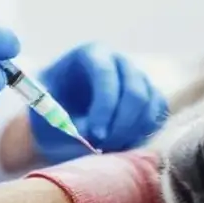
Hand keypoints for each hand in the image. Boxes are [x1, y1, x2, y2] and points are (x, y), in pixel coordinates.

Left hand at [29, 43, 167, 164]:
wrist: (60, 113)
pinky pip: (157, 115)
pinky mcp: (149, 96)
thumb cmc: (50, 108)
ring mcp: (138, 78)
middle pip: (135, 91)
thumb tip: (92, 136)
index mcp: (91, 54)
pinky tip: (122, 144)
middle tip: (103, 148)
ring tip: (108, 149)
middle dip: (121, 125)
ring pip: (150, 105)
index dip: (103, 106)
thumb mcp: (46, 112)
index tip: (94, 135)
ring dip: (132, 132)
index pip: (105, 74)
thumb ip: (64, 122)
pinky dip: (144, 133)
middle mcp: (119, 62)